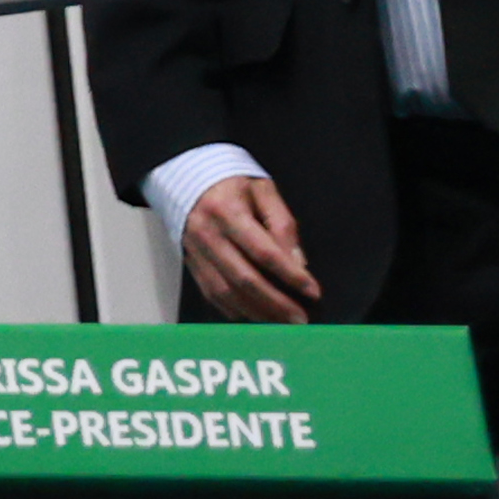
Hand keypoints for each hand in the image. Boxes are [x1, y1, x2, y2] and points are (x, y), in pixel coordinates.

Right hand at [179, 172, 318, 323]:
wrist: (183, 176)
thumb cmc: (231, 184)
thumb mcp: (262, 190)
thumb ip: (282, 223)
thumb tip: (299, 262)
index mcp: (226, 211)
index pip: (263, 251)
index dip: (290, 274)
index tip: (314, 292)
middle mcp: (207, 234)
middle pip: (243, 278)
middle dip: (276, 303)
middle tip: (302, 319)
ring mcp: (195, 251)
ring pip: (226, 291)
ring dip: (258, 312)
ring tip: (284, 323)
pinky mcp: (191, 263)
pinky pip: (212, 294)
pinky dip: (236, 310)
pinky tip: (257, 317)